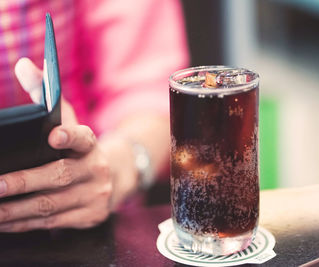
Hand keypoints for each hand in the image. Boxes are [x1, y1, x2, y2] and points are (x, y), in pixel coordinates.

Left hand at [0, 58, 113, 231]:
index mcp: (90, 144)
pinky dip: (24, 223)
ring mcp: (95, 195)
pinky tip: (4, 221)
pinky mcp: (90, 216)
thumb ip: (45, 95)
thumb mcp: (67, 122)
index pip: (83, 137)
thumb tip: (23, 65)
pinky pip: (53, 223)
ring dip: (16, 209)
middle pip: (59, 176)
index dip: (69, 136)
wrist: (112, 179)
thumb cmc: (77, 149)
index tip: (53, 135)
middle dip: (24, 182)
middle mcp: (96, 169)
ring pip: (51, 205)